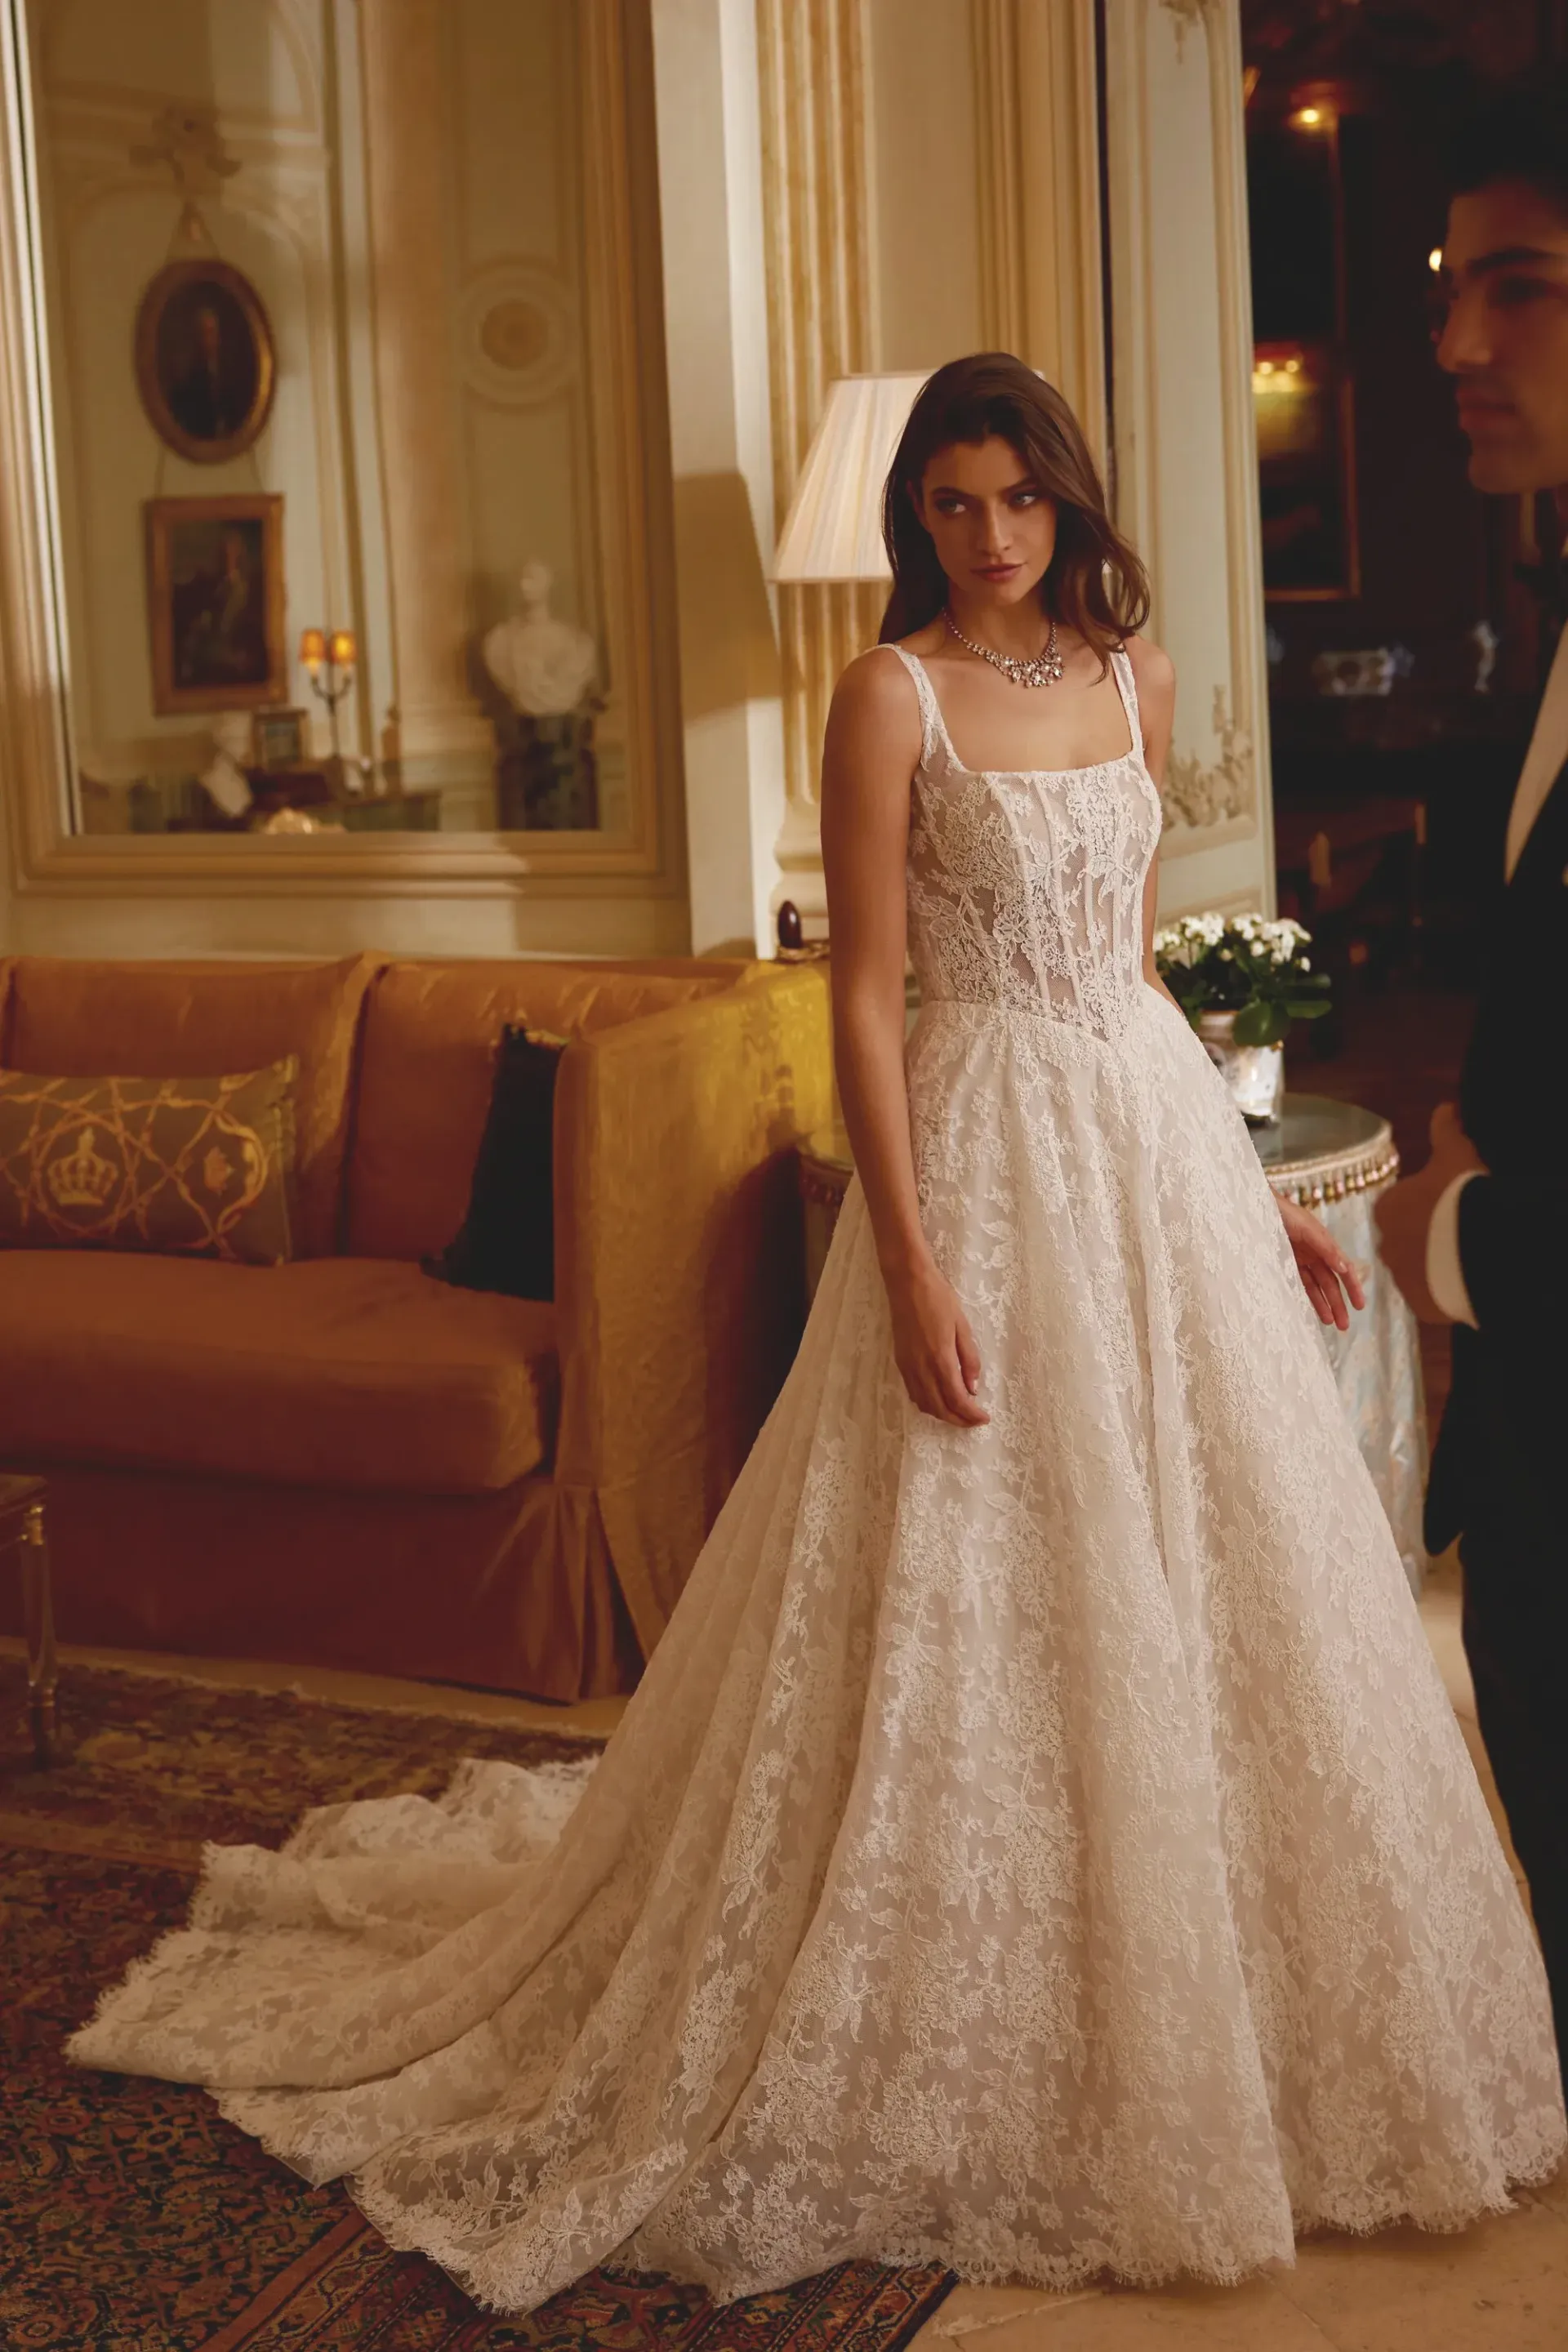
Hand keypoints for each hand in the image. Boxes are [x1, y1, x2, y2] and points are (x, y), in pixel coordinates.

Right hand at [884, 1256, 989, 1426]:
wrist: (907, 1282)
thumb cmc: (938, 1298)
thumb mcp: (962, 1326)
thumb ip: (969, 1359)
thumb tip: (973, 1388)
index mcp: (940, 1359)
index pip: (957, 1399)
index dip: (971, 1414)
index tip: (984, 1418)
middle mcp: (921, 1368)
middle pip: (939, 1408)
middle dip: (958, 1420)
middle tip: (974, 1421)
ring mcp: (908, 1366)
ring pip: (924, 1404)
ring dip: (942, 1414)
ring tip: (959, 1413)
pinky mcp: (900, 1361)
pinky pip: (913, 1392)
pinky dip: (927, 1403)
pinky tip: (938, 1399)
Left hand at [1277, 1195, 1365, 1328]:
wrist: (1257, 1207)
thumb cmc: (1284, 1213)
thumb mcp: (1308, 1229)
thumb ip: (1326, 1248)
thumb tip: (1345, 1268)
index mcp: (1325, 1244)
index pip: (1345, 1270)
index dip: (1353, 1288)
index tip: (1360, 1306)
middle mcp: (1316, 1254)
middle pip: (1331, 1283)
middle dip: (1339, 1304)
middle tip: (1344, 1326)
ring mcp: (1301, 1260)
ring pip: (1317, 1287)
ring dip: (1324, 1305)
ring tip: (1330, 1323)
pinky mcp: (1286, 1264)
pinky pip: (1300, 1284)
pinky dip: (1308, 1297)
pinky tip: (1313, 1310)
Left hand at [1373, 1102, 1484, 1323]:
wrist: (1479, 1243)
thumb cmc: (1462, 1193)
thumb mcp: (1456, 1152)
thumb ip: (1446, 1129)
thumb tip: (1446, 1107)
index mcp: (1388, 1208)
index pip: (1401, 1209)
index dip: (1427, 1209)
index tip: (1449, 1210)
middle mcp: (1385, 1244)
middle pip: (1406, 1242)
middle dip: (1427, 1240)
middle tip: (1458, 1235)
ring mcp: (1400, 1276)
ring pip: (1417, 1271)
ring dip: (1434, 1267)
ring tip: (1464, 1259)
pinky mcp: (1419, 1304)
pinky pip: (1430, 1297)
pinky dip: (1444, 1291)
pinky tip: (1464, 1280)